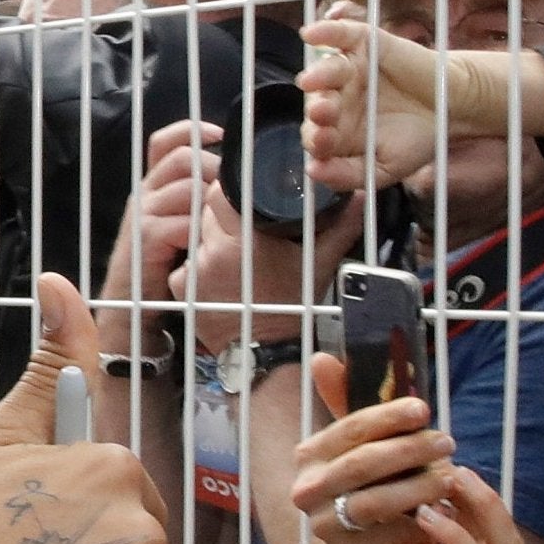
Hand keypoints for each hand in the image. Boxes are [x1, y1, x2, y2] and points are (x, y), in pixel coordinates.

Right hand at [96, 120, 224, 336]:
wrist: (132, 307)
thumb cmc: (164, 267)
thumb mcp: (182, 226)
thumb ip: (198, 203)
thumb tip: (237, 184)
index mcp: (154, 186)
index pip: (166, 141)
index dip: (193, 130)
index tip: (221, 136)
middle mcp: (145, 193)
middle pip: (184, 158)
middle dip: (216, 171)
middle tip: (232, 196)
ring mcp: (143, 214)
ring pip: (187, 188)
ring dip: (212, 204)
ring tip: (223, 223)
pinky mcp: (145, 239)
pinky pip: (180, 222)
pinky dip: (200, 232)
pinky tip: (206, 245)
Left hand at [176, 183, 358, 354]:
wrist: (268, 354)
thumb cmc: (294, 307)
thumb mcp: (320, 263)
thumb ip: (341, 226)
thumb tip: (361, 197)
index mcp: (242, 240)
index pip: (219, 193)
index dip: (229, 189)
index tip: (243, 196)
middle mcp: (212, 252)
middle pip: (206, 212)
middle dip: (223, 214)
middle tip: (245, 228)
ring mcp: (194, 270)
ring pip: (197, 235)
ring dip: (212, 238)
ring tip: (236, 255)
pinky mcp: (182, 288)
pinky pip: (187, 262)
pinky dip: (200, 263)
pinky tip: (221, 275)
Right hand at [290, 355, 456, 543]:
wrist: (367, 543)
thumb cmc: (372, 482)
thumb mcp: (364, 442)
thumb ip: (348, 401)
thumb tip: (322, 356)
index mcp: (310, 454)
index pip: (349, 429)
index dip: (387, 416)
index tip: (424, 408)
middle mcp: (308, 488)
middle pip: (362, 464)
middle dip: (409, 450)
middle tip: (446, 441)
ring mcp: (323, 524)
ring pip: (374, 501)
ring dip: (417, 487)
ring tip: (449, 476)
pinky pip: (387, 537)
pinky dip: (418, 524)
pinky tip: (440, 513)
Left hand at [298, 19, 520, 190]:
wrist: (454, 110)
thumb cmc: (416, 140)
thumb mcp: (384, 169)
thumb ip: (348, 175)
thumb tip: (313, 172)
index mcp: (336, 131)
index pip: (315, 135)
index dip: (316, 140)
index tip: (323, 145)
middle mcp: (337, 99)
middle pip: (317, 101)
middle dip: (318, 109)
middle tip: (323, 112)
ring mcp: (350, 70)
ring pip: (328, 70)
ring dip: (320, 75)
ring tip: (313, 81)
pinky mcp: (365, 44)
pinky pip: (341, 35)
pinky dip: (325, 30)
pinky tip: (310, 34)